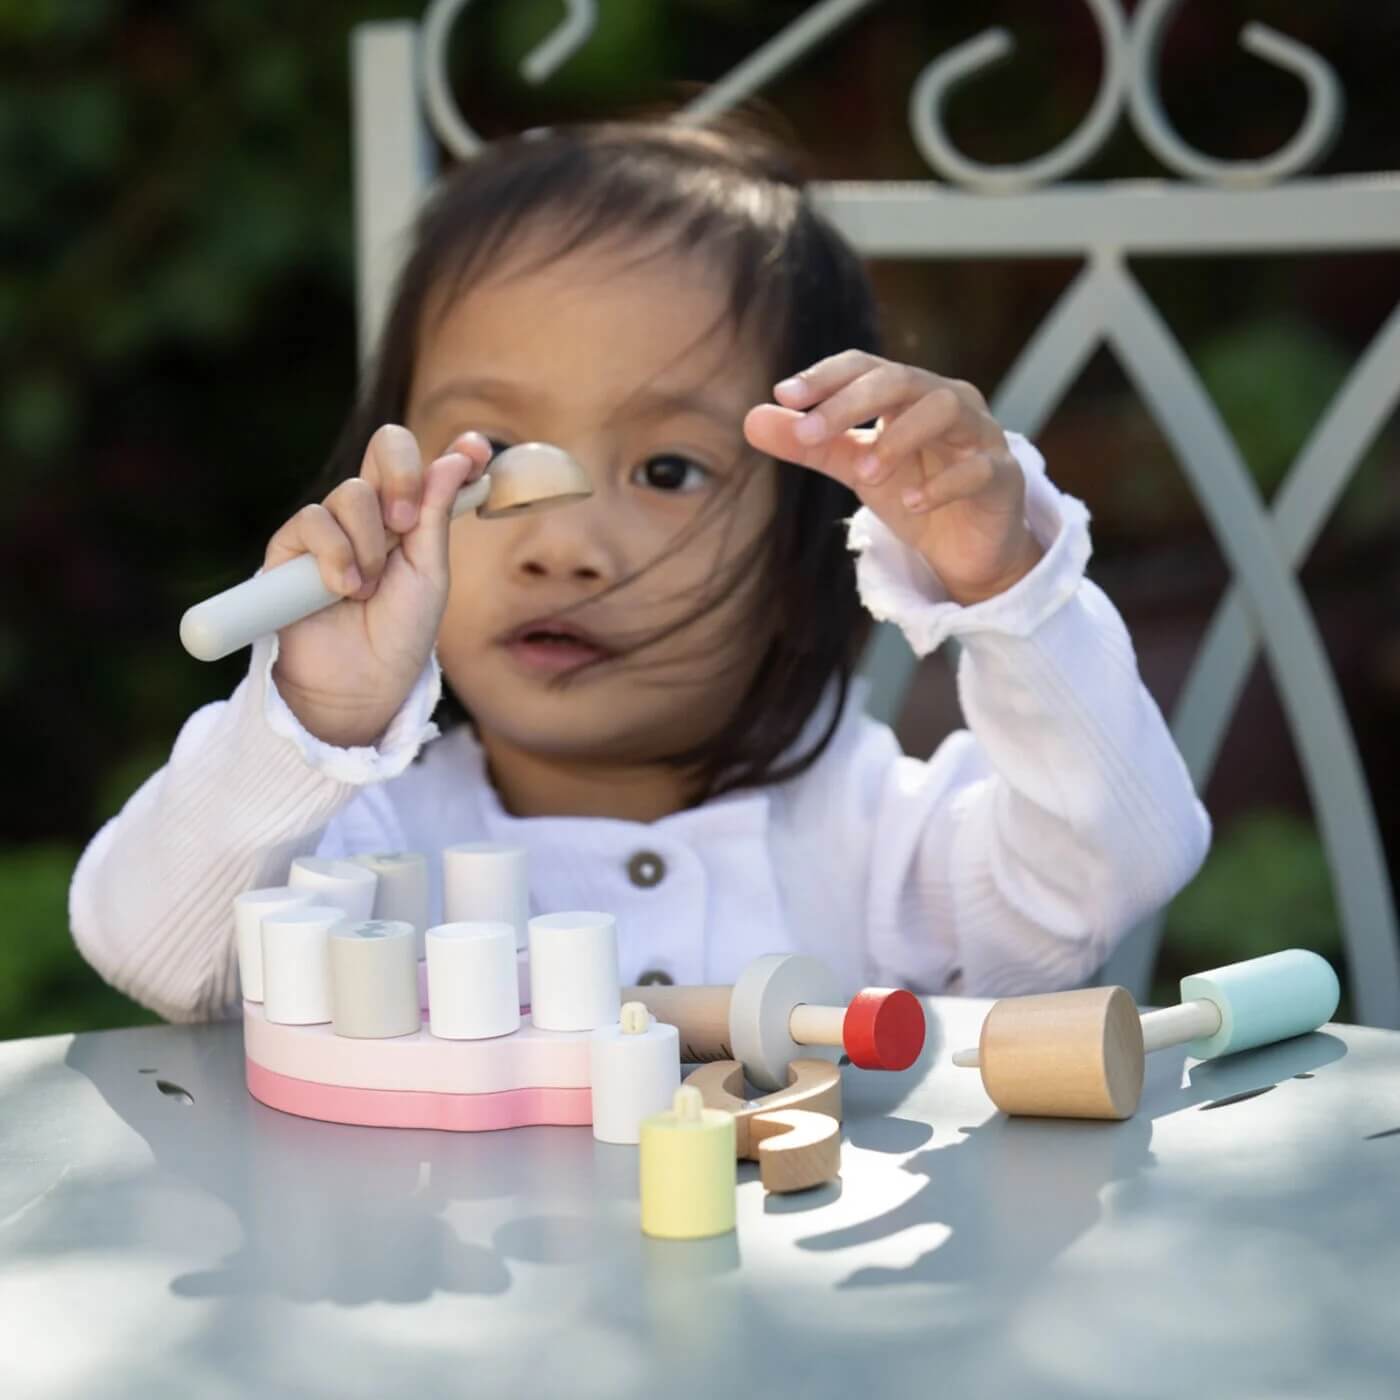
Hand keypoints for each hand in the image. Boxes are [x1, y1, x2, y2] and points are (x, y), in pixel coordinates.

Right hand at [266, 424, 492, 746]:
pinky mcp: (290, 549)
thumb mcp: (430, 574)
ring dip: (367, 545)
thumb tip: (456, 460)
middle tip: (405, 526)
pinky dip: (335, 556)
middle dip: (403, 479)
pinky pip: (312, 522)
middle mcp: (369, 513)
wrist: (360, 684)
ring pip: (350, 494)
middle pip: (386, 448)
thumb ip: (436, 517)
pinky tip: (343, 590)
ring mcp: (329, 527)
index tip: (476, 452)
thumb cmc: (399, 635)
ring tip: (366, 590)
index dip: (453, 452)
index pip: (425, 464)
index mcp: (408, 517)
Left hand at [744, 352, 1042, 604]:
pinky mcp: (1002, 476)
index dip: (826, 377)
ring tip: (864, 476)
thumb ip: (809, 446)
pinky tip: (912, 504)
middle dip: (849, 403)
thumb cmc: (914, 493)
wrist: (967, 548)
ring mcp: (981, 435)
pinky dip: (943, 484)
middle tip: (807, 434)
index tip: (784, 396)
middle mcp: (947, 400)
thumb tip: (751, 420)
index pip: (865, 367)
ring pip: (945, 409)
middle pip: (900, 380)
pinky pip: (978, 468)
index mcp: (908, 394)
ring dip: (898, 438)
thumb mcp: (854, 468)